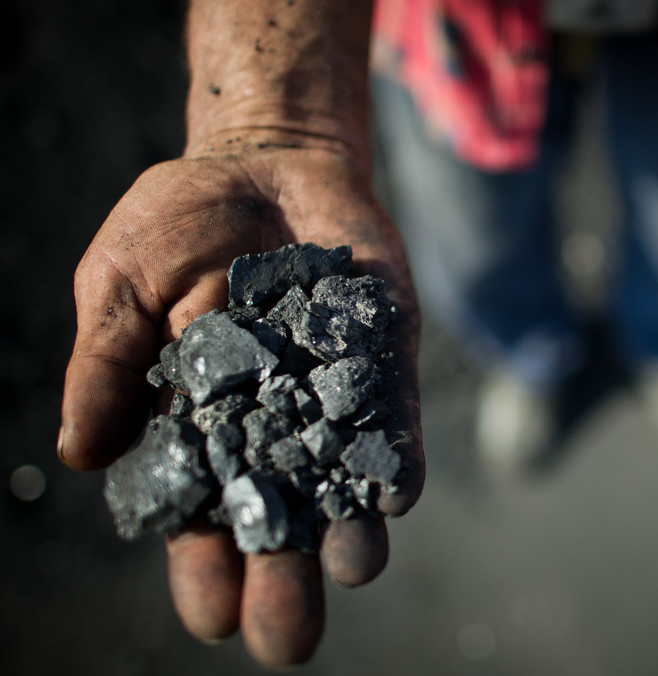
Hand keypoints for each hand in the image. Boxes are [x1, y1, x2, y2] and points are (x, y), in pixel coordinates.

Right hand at [59, 138, 423, 666]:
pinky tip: (395, 499)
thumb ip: (110, 365)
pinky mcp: (381, 354)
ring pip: (343, 479)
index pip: (201, 508)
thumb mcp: (119, 286)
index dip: (202, 563)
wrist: (262, 160)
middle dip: (283, 575)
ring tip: (351, 571)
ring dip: (349, 529)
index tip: (210, 615)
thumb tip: (81, 455)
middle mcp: (272, 420)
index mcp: (200, 420)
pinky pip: (392, 415)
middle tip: (286, 641)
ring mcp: (331, 390)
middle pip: (279, 513)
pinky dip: (395, 456)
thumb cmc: (178, 225)